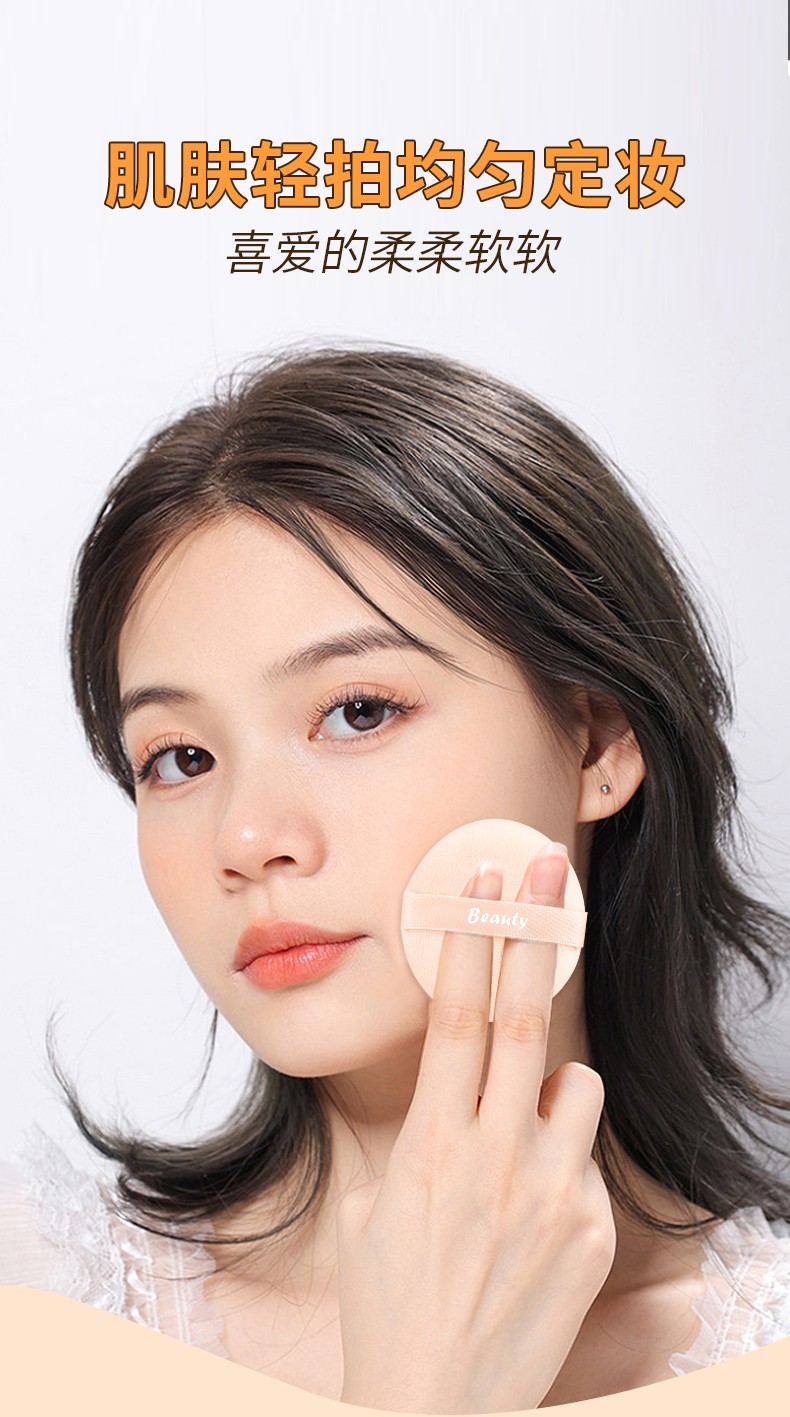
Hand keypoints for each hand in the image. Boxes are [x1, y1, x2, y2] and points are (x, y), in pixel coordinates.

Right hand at [336, 845, 614, 1412]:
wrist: (433, 1407)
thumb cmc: (387, 1308)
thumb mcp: (369, 1211)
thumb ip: (414, 1140)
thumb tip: (453, 1095)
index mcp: (431, 1146)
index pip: (455, 1017)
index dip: (470, 940)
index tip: (483, 884)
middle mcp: (498, 1160)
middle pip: (522, 1019)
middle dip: (532, 934)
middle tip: (545, 875)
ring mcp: (553, 1195)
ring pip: (577, 1085)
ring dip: (552, 1081)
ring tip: (524, 1121)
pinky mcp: (592, 1232)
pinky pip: (585, 1160)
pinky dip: (561, 1160)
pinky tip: (530, 1215)